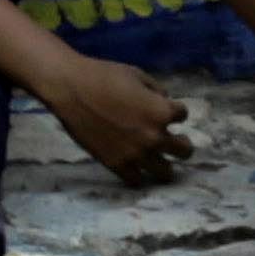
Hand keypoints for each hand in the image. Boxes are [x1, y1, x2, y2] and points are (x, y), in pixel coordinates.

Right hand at [37, 53, 192, 183]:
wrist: (70, 88)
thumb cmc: (103, 75)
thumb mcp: (136, 74)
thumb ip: (156, 90)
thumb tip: (163, 100)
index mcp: (162, 112)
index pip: (183, 115)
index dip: (176, 111)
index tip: (168, 110)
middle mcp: (155, 137)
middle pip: (184, 151)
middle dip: (182, 144)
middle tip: (174, 141)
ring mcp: (136, 154)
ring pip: (166, 172)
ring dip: (165, 164)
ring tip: (158, 159)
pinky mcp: (116, 164)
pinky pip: (137, 180)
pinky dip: (139, 173)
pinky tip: (135, 165)